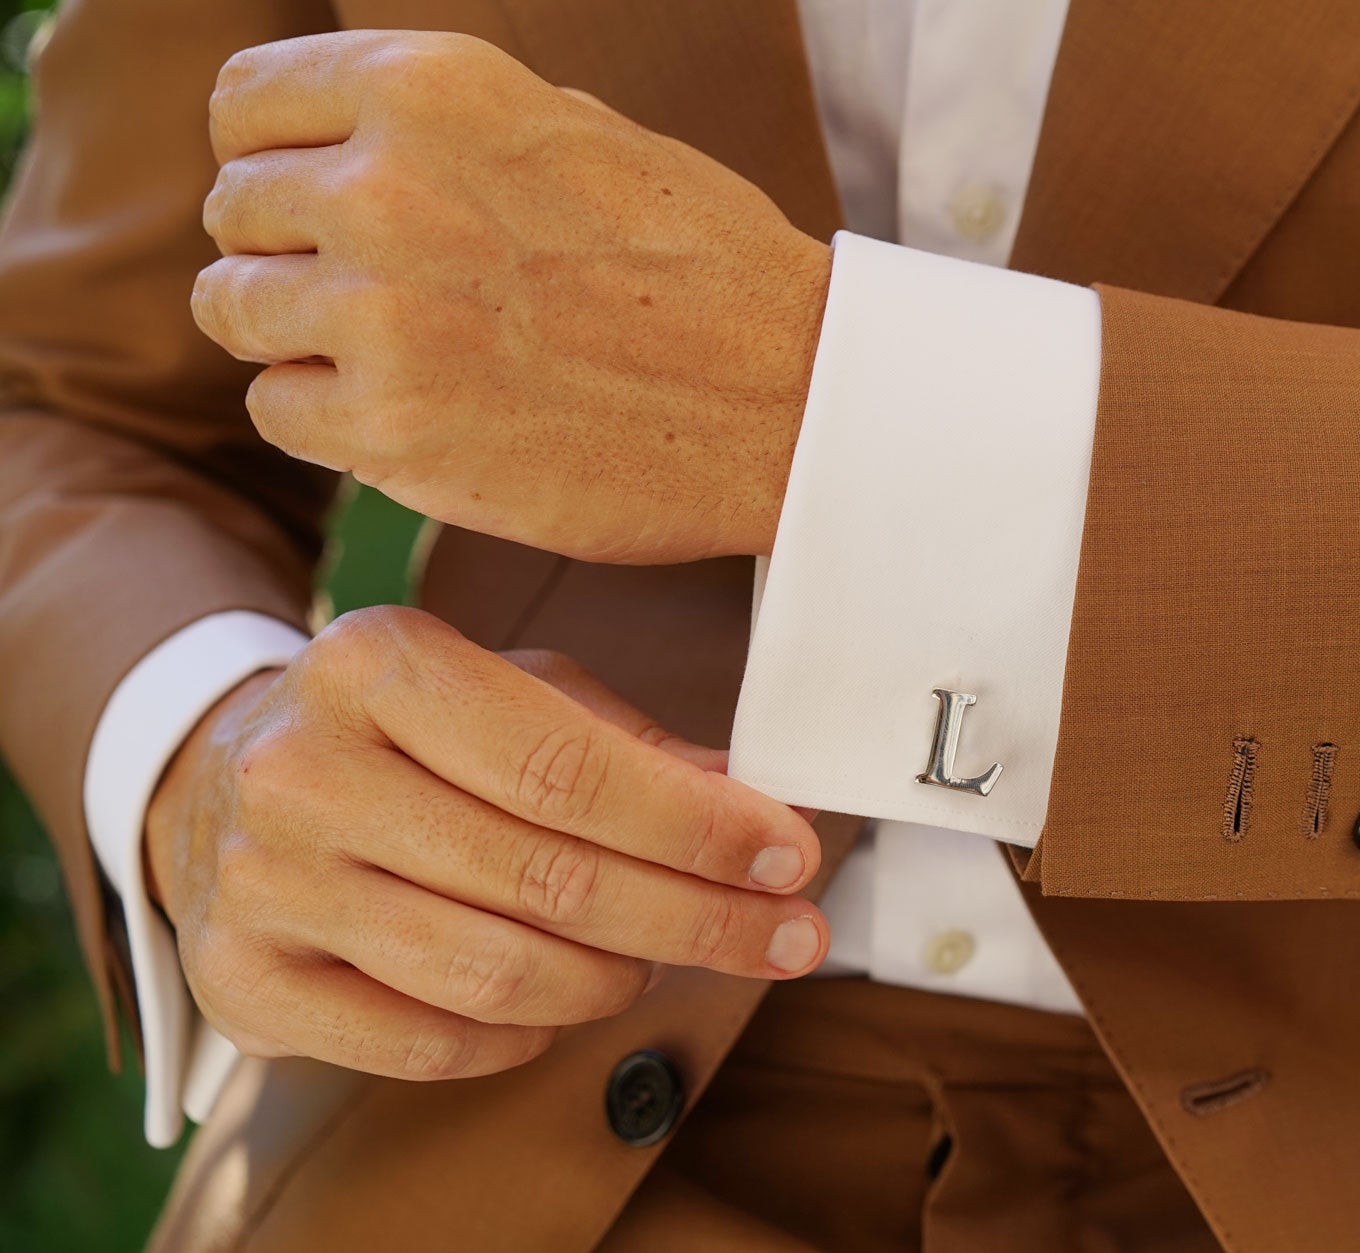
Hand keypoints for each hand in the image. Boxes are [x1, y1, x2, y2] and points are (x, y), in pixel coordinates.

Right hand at [143, 605, 826, 1081]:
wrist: (222, 779)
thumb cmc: (407, 732)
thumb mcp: (512, 689)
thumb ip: (629, 743)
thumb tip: (754, 804)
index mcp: (378, 663)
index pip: (567, 767)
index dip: (694, 826)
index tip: (790, 856)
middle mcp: (304, 768)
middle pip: (546, 877)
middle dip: (696, 918)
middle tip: (784, 934)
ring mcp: (262, 882)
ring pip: (494, 973)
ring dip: (615, 979)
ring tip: (661, 959)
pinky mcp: (243, 981)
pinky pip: (429, 1044)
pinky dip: (525, 1036)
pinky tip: (567, 999)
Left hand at [191, 30, 830, 564]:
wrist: (791, 400)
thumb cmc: (705, 265)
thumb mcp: (578, 132)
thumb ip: (446, 128)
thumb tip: (344, 148)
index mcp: (432, 87)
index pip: (245, 103)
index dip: (267, 154)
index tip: (304, 200)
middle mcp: (388, 187)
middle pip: (236, 210)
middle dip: (290, 250)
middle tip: (374, 294)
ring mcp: (382, 313)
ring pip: (233, 309)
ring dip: (294, 334)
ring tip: (387, 355)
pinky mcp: (391, 429)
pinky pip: (276, 409)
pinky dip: (325, 418)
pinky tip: (407, 414)